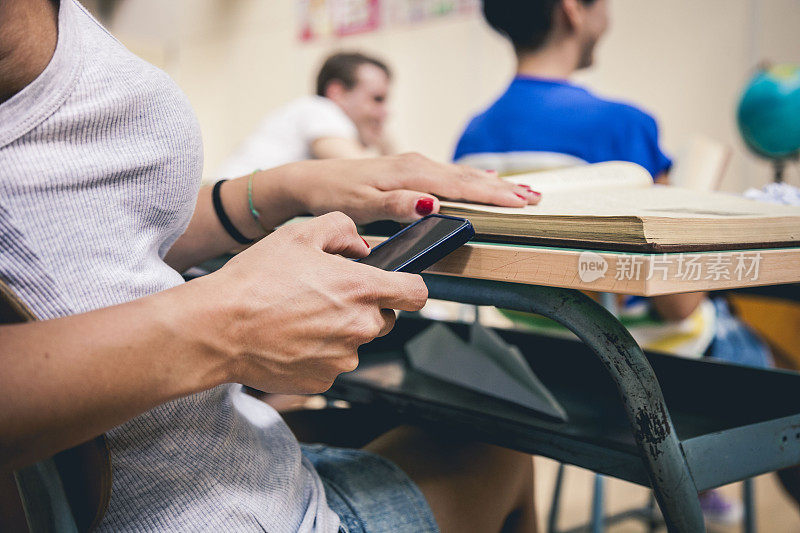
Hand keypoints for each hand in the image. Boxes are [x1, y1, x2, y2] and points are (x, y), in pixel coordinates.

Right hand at [200, 212, 426, 392]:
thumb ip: (342, 230)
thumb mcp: (299, 234)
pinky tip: (290, 339)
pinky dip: (318, 353)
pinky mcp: (323, 382)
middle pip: (385, 319)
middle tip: (328, 296)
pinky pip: (332, 364)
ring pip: (356, 342)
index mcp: (362, 289)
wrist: (218, 328)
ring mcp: (343, 359)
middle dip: (366, 307)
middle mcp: (360, 327)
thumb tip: (361, 247)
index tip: (398, 285)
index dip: (410, 286)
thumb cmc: (255, 279)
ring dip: (340, 331)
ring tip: (300, 317)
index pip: (417, 293)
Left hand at [283, 152, 540, 223]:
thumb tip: (430, 203)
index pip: (461, 185)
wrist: (312, 180)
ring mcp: (414, 165)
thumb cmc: (335, 195)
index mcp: (410, 173)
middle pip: (468, 177)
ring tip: (522, 192)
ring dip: (493, 184)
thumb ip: (395, 204)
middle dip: (503, 189)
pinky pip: (451, 175)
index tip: (521, 203)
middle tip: (536, 198)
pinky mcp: (411, 170)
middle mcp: (417, 164)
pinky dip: (473, 180)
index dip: (493, 196)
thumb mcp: (361, 204)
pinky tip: (485, 182)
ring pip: (462, 174)